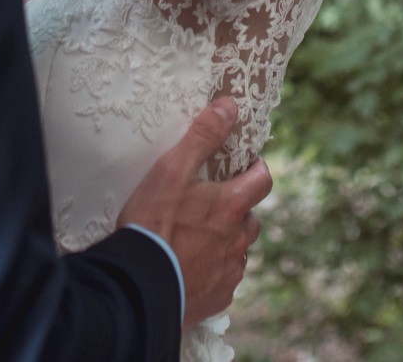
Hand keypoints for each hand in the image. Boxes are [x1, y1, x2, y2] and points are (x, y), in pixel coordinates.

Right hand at [118, 97, 270, 325]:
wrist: (139, 286)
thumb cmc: (153, 224)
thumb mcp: (172, 170)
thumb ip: (202, 136)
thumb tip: (229, 106)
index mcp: (232, 206)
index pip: (263, 180)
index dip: (256, 169)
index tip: (244, 166)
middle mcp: (239, 240)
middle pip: (251, 218)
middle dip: (238, 210)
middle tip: (211, 205)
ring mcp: (230, 271)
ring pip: (238, 250)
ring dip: (226, 241)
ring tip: (196, 238)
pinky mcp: (218, 297)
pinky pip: (224, 279)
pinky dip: (214, 271)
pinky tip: (190, 267)